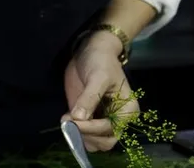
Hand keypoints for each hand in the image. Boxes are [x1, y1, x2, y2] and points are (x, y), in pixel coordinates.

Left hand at [63, 32, 138, 151]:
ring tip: (66, 119)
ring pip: (94, 141)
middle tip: (68, 123)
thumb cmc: (100, 61)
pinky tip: (66, 119)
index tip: (73, 121)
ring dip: (79, 136)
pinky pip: (84, 133)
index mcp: (127, 111)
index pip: (110, 130)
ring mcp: (103, 120)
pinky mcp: (90, 117)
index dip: (91, 128)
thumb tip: (79, 118)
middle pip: (105, 142)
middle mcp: (118, 120)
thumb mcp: (97, 77)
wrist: (92, 50)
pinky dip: (75, 132)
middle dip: (86, 136)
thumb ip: (89, 98)